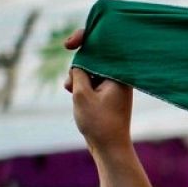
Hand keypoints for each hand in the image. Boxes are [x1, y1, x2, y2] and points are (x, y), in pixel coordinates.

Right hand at [62, 29, 132, 151]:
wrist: (110, 148)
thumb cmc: (99, 122)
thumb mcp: (81, 93)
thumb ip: (78, 71)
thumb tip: (78, 64)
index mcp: (119, 73)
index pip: (103, 45)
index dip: (83, 38)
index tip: (67, 43)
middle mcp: (120, 76)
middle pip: (93, 57)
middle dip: (77, 67)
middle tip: (69, 85)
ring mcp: (114, 84)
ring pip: (90, 70)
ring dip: (77, 78)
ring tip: (71, 93)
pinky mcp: (108, 93)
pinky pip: (92, 81)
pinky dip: (81, 85)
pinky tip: (74, 95)